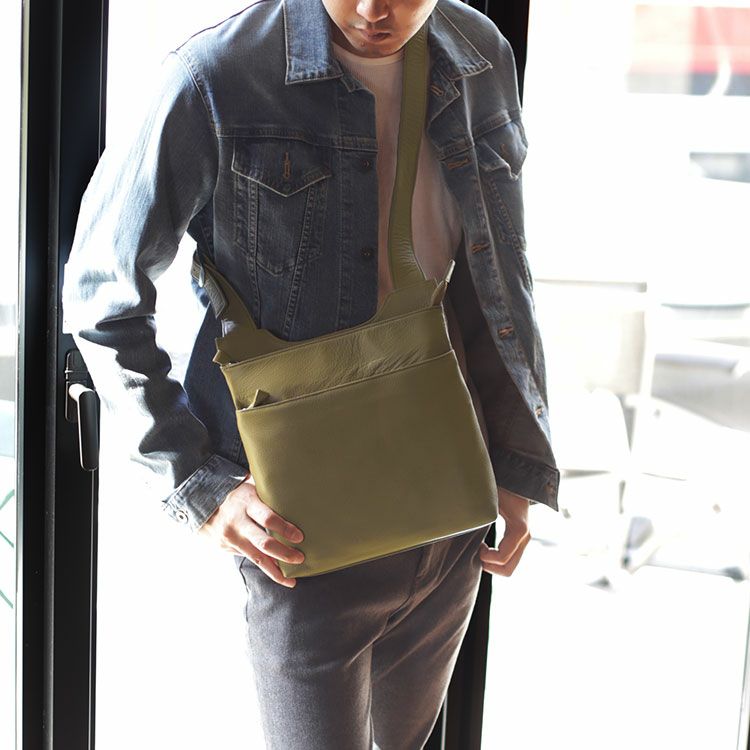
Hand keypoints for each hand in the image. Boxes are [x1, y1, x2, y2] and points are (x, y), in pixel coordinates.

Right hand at [197, 473, 304, 587]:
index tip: (300, 537)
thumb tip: (294, 487)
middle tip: (300, 559)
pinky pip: (250, 559)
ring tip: (291, 580)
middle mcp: (238, 522)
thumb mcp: (249, 485)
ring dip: (276, 571)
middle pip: (264, 543)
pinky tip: (278, 574)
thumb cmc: (237, 493)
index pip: (268, 518)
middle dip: (284, 554)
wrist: (202, 503)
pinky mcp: (227, 548)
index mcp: (246, 503)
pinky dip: (265, 567)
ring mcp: (231, 538)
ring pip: (257, 558)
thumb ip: (267, 489)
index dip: (285, 529)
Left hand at [478, 487, 530, 576]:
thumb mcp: (489, 499)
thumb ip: (478, 514)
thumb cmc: (501, 487)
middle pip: (508, 569)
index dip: (485, 557)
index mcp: (518, 529)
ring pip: (509, 566)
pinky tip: (484, 545)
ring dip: (492, 563)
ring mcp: (524, 539)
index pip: (502, 558)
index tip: (477, 546)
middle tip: (476, 552)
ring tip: (479, 548)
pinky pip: (509, 558)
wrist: (516, 478)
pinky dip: (496, 558)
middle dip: (489, 566)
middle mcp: (524, 537)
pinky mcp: (520, 538)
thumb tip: (460, 523)